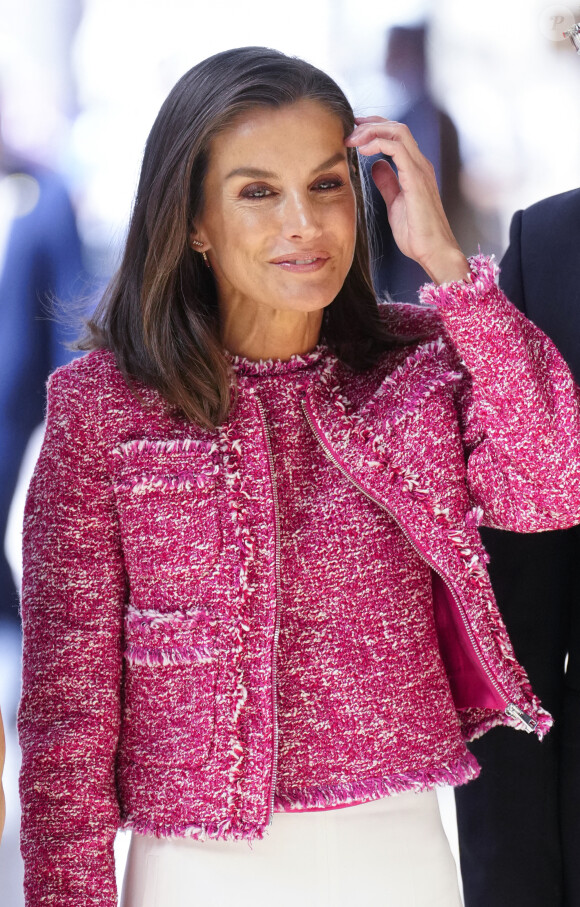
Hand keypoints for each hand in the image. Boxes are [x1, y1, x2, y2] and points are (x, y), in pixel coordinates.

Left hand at [346, 116, 469, 284]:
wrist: (433, 251)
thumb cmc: (418, 234)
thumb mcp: (395, 204)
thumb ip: (387, 183)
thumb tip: (376, 166)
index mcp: (415, 169)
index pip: (397, 136)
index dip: (375, 129)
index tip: (354, 132)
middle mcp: (420, 164)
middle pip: (397, 127)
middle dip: (370, 124)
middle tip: (349, 130)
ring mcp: (420, 169)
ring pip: (397, 131)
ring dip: (371, 131)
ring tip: (352, 140)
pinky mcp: (416, 178)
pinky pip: (396, 148)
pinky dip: (377, 143)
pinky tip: (363, 151)